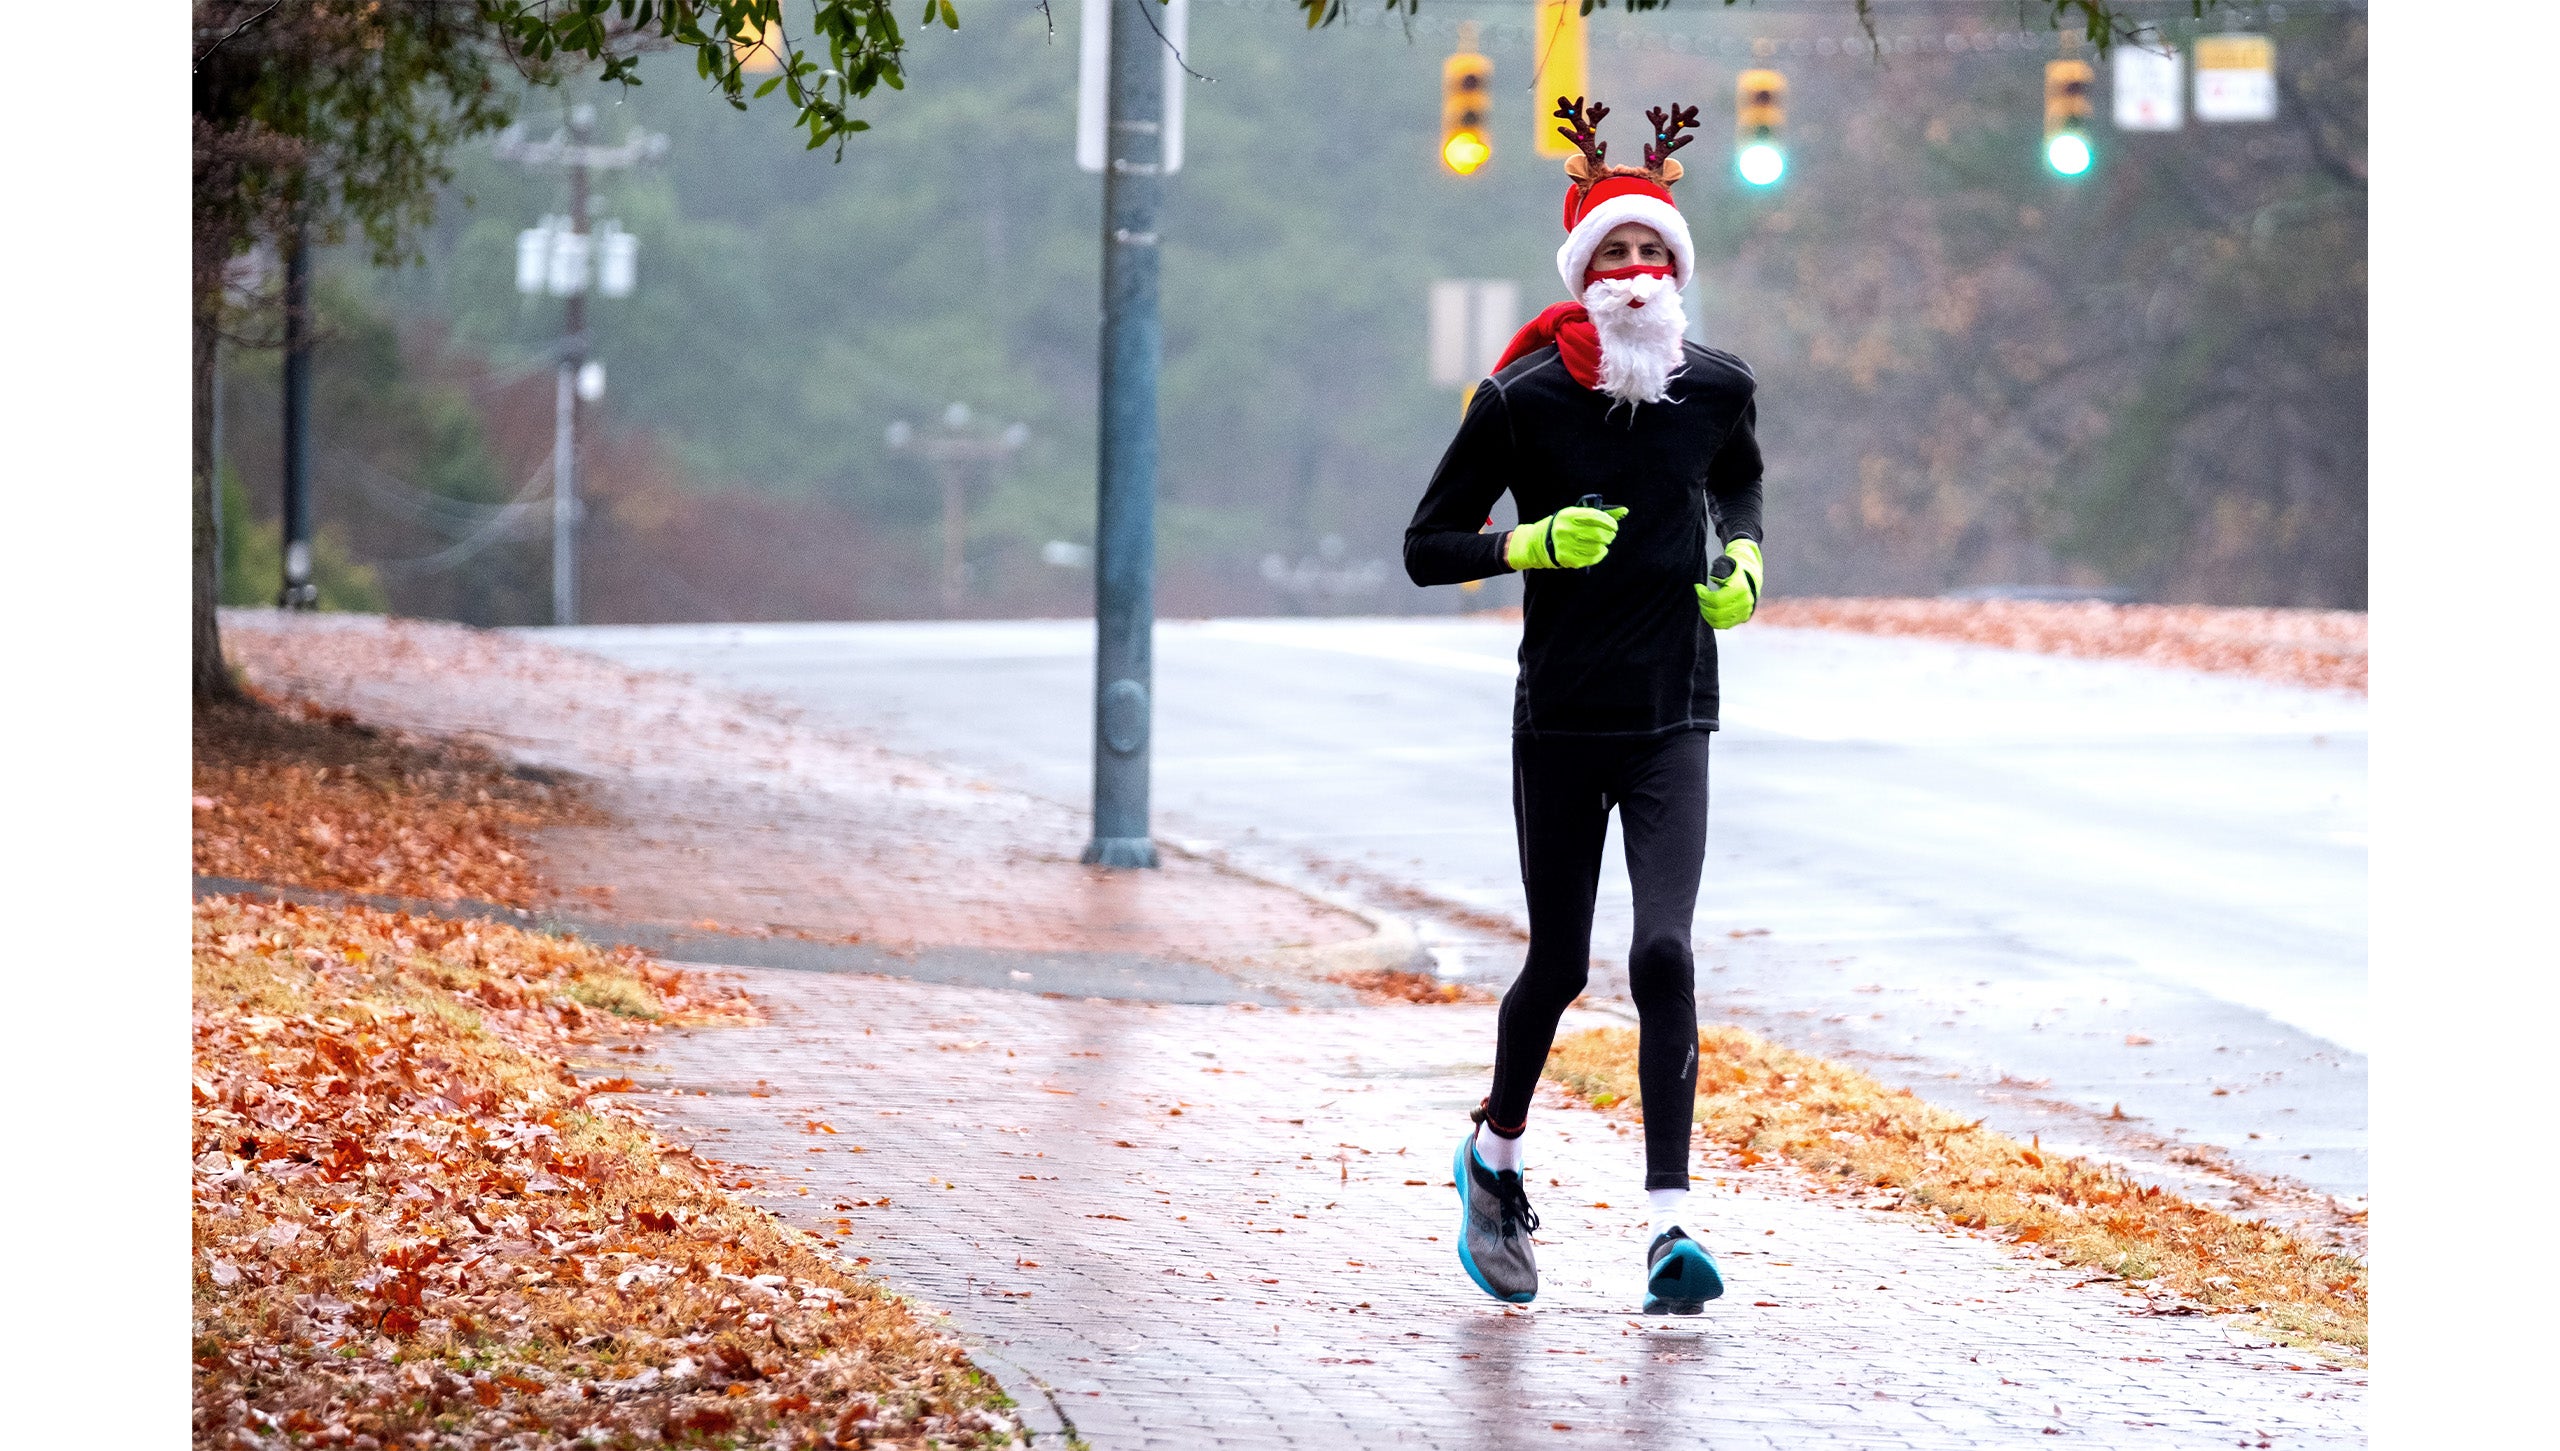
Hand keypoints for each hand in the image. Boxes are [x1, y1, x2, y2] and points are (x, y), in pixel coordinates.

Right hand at [1506, 505, 1628, 570]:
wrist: (1539, 542)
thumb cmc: (1564, 525)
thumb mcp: (1576, 515)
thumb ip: (1600, 513)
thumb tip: (1625, 511)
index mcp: (1568, 515)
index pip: (1596, 517)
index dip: (1610, 522)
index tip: (1614, 526)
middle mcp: (1565, 530)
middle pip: (1598, 534)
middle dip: (1609, 535)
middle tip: (1610, 535)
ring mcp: (1565, 545)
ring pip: (1597, 547)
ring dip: (1604, 545)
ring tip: (1603, 543)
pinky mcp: (1567, 559)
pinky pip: (1591, 558)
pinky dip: (1599, 555)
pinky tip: (1599, 551)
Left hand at [1695, 538, 1762, 628]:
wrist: (1749, 578)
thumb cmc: (1733, 570)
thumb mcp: (1727, 564)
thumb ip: (1719, 570)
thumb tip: (1713, 578)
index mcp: (1740, 588)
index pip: (1716, 599)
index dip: (1703, 595)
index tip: (1698, 587)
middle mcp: (1744, 602)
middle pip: (1716, 612)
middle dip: (1703, 605)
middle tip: (1700, 596)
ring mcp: (1744, 612)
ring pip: (1719, 621)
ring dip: (1706, 613)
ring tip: (1703, 603)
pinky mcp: (1743, 618)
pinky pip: (1724, 626)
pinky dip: (1712, 620)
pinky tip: (1709, 610)